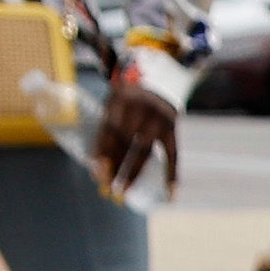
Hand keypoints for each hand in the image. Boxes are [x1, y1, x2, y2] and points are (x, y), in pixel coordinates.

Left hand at [94, 78, 182, 199]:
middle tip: (106, 188)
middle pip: (124, 143)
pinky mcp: (173, 127)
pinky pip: (173, 155)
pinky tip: (170, 193)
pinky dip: (171, 174)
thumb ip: (108, 127)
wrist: (160, 77)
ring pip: (144, 151)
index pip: (108, 131)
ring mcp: (159, 118)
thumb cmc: (128, 98)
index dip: (102, 154)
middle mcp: (141, 109)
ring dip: (133, 174)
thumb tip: (98, 166)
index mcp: (120, 100)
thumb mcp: (114, 102)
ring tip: (123, 191)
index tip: (96, 174)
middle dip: (114, 167)